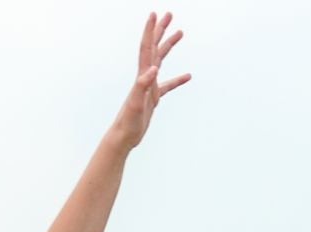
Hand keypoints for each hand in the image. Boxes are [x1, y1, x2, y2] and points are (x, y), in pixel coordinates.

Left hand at [110, 11, 190, 151]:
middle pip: (154, 48)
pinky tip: (187, 76)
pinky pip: (167, 85)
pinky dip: (177, 79)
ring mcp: (149, 87)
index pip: (147, 49)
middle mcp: (145, 78)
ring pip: (161, 61)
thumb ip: (142, 85)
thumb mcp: (136, 103)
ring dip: (168, 45)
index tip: (154, 14)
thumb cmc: (127, 122)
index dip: (150, 31)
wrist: (122, 138)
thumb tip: (153, 68)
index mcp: (142, 77)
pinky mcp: (152, 98)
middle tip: (169, 14)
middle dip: (160, 30)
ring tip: (180, 32)